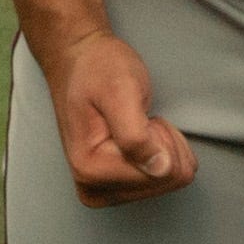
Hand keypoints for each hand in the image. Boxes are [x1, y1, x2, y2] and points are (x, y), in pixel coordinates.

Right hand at [7, 0, 197, 209]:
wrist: (74, 54)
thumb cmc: (98, 68)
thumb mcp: (122, 90)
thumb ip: (138, 133)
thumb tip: (158, 167)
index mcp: (92, 168)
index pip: (165, 173)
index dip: (165, 137)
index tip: (142, 111)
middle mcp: (91, 187)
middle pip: (168, 182)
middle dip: (165, 143)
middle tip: (141, 113)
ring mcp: (97, 189)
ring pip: (166, 182)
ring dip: (160, 145)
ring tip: (136, 118)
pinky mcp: (104, 184)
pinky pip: (157, 179)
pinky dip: (155, 152)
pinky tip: (137, 131)